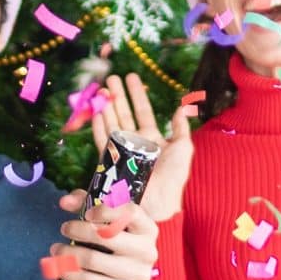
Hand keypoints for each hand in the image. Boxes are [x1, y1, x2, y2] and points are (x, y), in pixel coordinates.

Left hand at [54, 186, 159, 279]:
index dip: (106, 210)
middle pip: (106, 235)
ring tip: (56, 249)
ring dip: (68, 253)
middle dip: (78, 229)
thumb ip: (87, 205)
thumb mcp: (106, 225)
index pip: (130, 212)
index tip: (86, 213)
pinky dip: (71, 273)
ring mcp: (139, 274)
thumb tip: (65, 201)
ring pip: (93, 259)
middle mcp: (147, 251)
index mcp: (147, 229)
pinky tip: (62, 268)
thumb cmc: (115, 250)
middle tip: (64, 228)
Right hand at [90, 72, 195, 220]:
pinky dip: (99, 126)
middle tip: (110, 77)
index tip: (130, 76)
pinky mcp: (111, 162)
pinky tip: (97, 112)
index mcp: (152, 138)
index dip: (137, 94)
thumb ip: (181, 127)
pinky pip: (103, 141)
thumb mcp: (184, 148)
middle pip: (124, 113)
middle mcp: (135, 142)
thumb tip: (182, 106)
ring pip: (112, 123)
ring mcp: (122, 151)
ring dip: (106, 106)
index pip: (143, 110)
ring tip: (102, 89)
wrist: (161, 203)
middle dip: (117, 95)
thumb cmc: (175, 177)